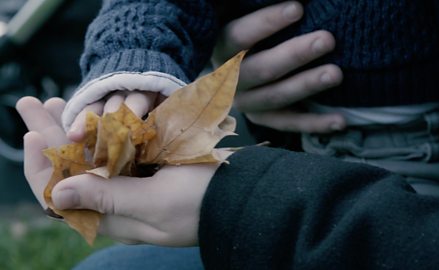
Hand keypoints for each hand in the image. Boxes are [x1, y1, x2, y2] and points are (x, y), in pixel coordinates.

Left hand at [16, 96, 226, 245]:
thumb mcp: (154, 204)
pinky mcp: (150, 171)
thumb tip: (57, 195)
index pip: (62, 197)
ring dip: (72, 130)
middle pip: (72, 171)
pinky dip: (101, 131)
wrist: (239, 196)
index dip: (41, 166)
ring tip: (57, 103)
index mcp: (113, 217)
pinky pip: (115, 152)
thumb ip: (108, 199)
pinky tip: (94, 114)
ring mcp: (135, 185)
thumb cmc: (200, 202)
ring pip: (92, 158)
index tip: (32, 133)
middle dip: (50, 137)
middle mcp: (118, 202)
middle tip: (34, 103)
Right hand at [213, 1, 345, 132]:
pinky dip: (314, 123)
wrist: (236, 70)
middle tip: (327, 40)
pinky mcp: (262, 118)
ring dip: (307, 85)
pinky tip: (340, 121)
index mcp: (222, 50)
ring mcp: (246, 102)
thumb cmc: (251, 37)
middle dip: (296, 55)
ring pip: (275, 97)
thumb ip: (260, 15)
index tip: (298, 9)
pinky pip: (287, 123)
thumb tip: (294, 3)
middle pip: (262, 70)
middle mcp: (230, 80)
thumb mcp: (246, 24)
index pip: (238, 36)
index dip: (266, 23)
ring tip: (336, 74)